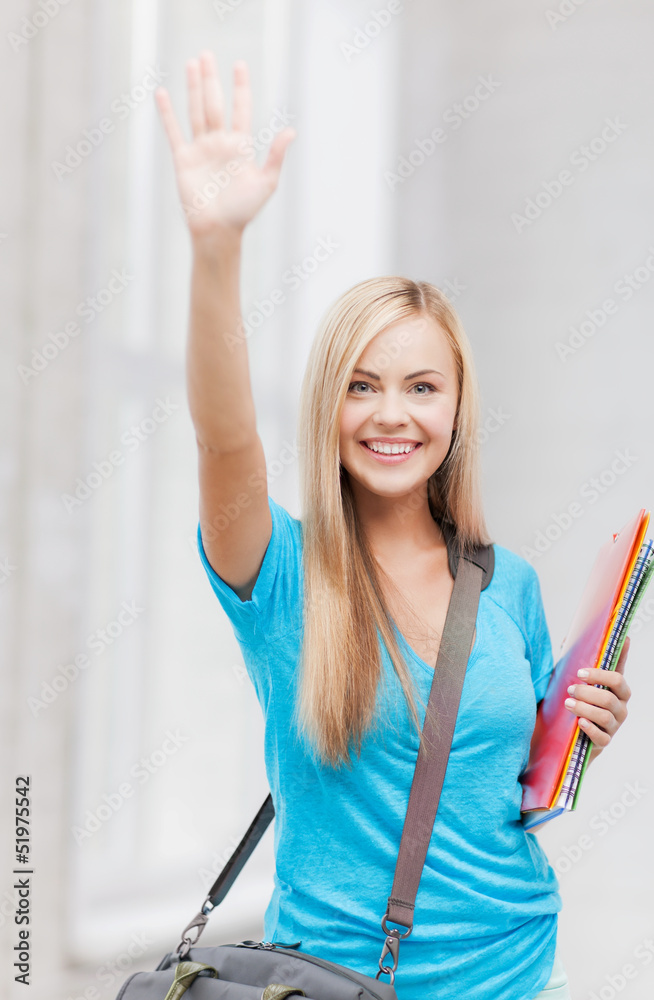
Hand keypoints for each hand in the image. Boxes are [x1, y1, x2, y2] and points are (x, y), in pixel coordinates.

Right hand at [154, 51, 295, 237]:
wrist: (218, 230)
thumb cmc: (244, 211)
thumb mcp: (266, 182)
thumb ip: (276, 155)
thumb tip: (291, 131)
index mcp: (241, 146)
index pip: (241, 108)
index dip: (241, 87)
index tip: (240, 65)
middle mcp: (220, 143)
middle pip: (215, 103)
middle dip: (211, 79)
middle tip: (207, 54)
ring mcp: (201, 149)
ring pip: (196, 111)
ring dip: (193, 88)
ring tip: (192, 65)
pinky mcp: (183, 159)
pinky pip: (174, 131)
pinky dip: (167, 113)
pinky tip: (162, 94)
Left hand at [564, 636, 631, 762]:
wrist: (569, 735)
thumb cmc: (575, 702)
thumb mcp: (574, 682)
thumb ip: (573, 662)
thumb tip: (566, 639)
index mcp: (615, 688)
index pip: (618, 673)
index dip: (606, 668)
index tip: (584, 669)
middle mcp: (619, 706)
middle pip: (610, 695)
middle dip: (589, 691)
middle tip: (571, 688)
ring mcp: (614, 724)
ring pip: (605, 715)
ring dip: (585, 708)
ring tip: (568, 703)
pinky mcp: (605, 741)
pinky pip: (602, 736)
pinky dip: (591, 728)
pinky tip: (580, 722)